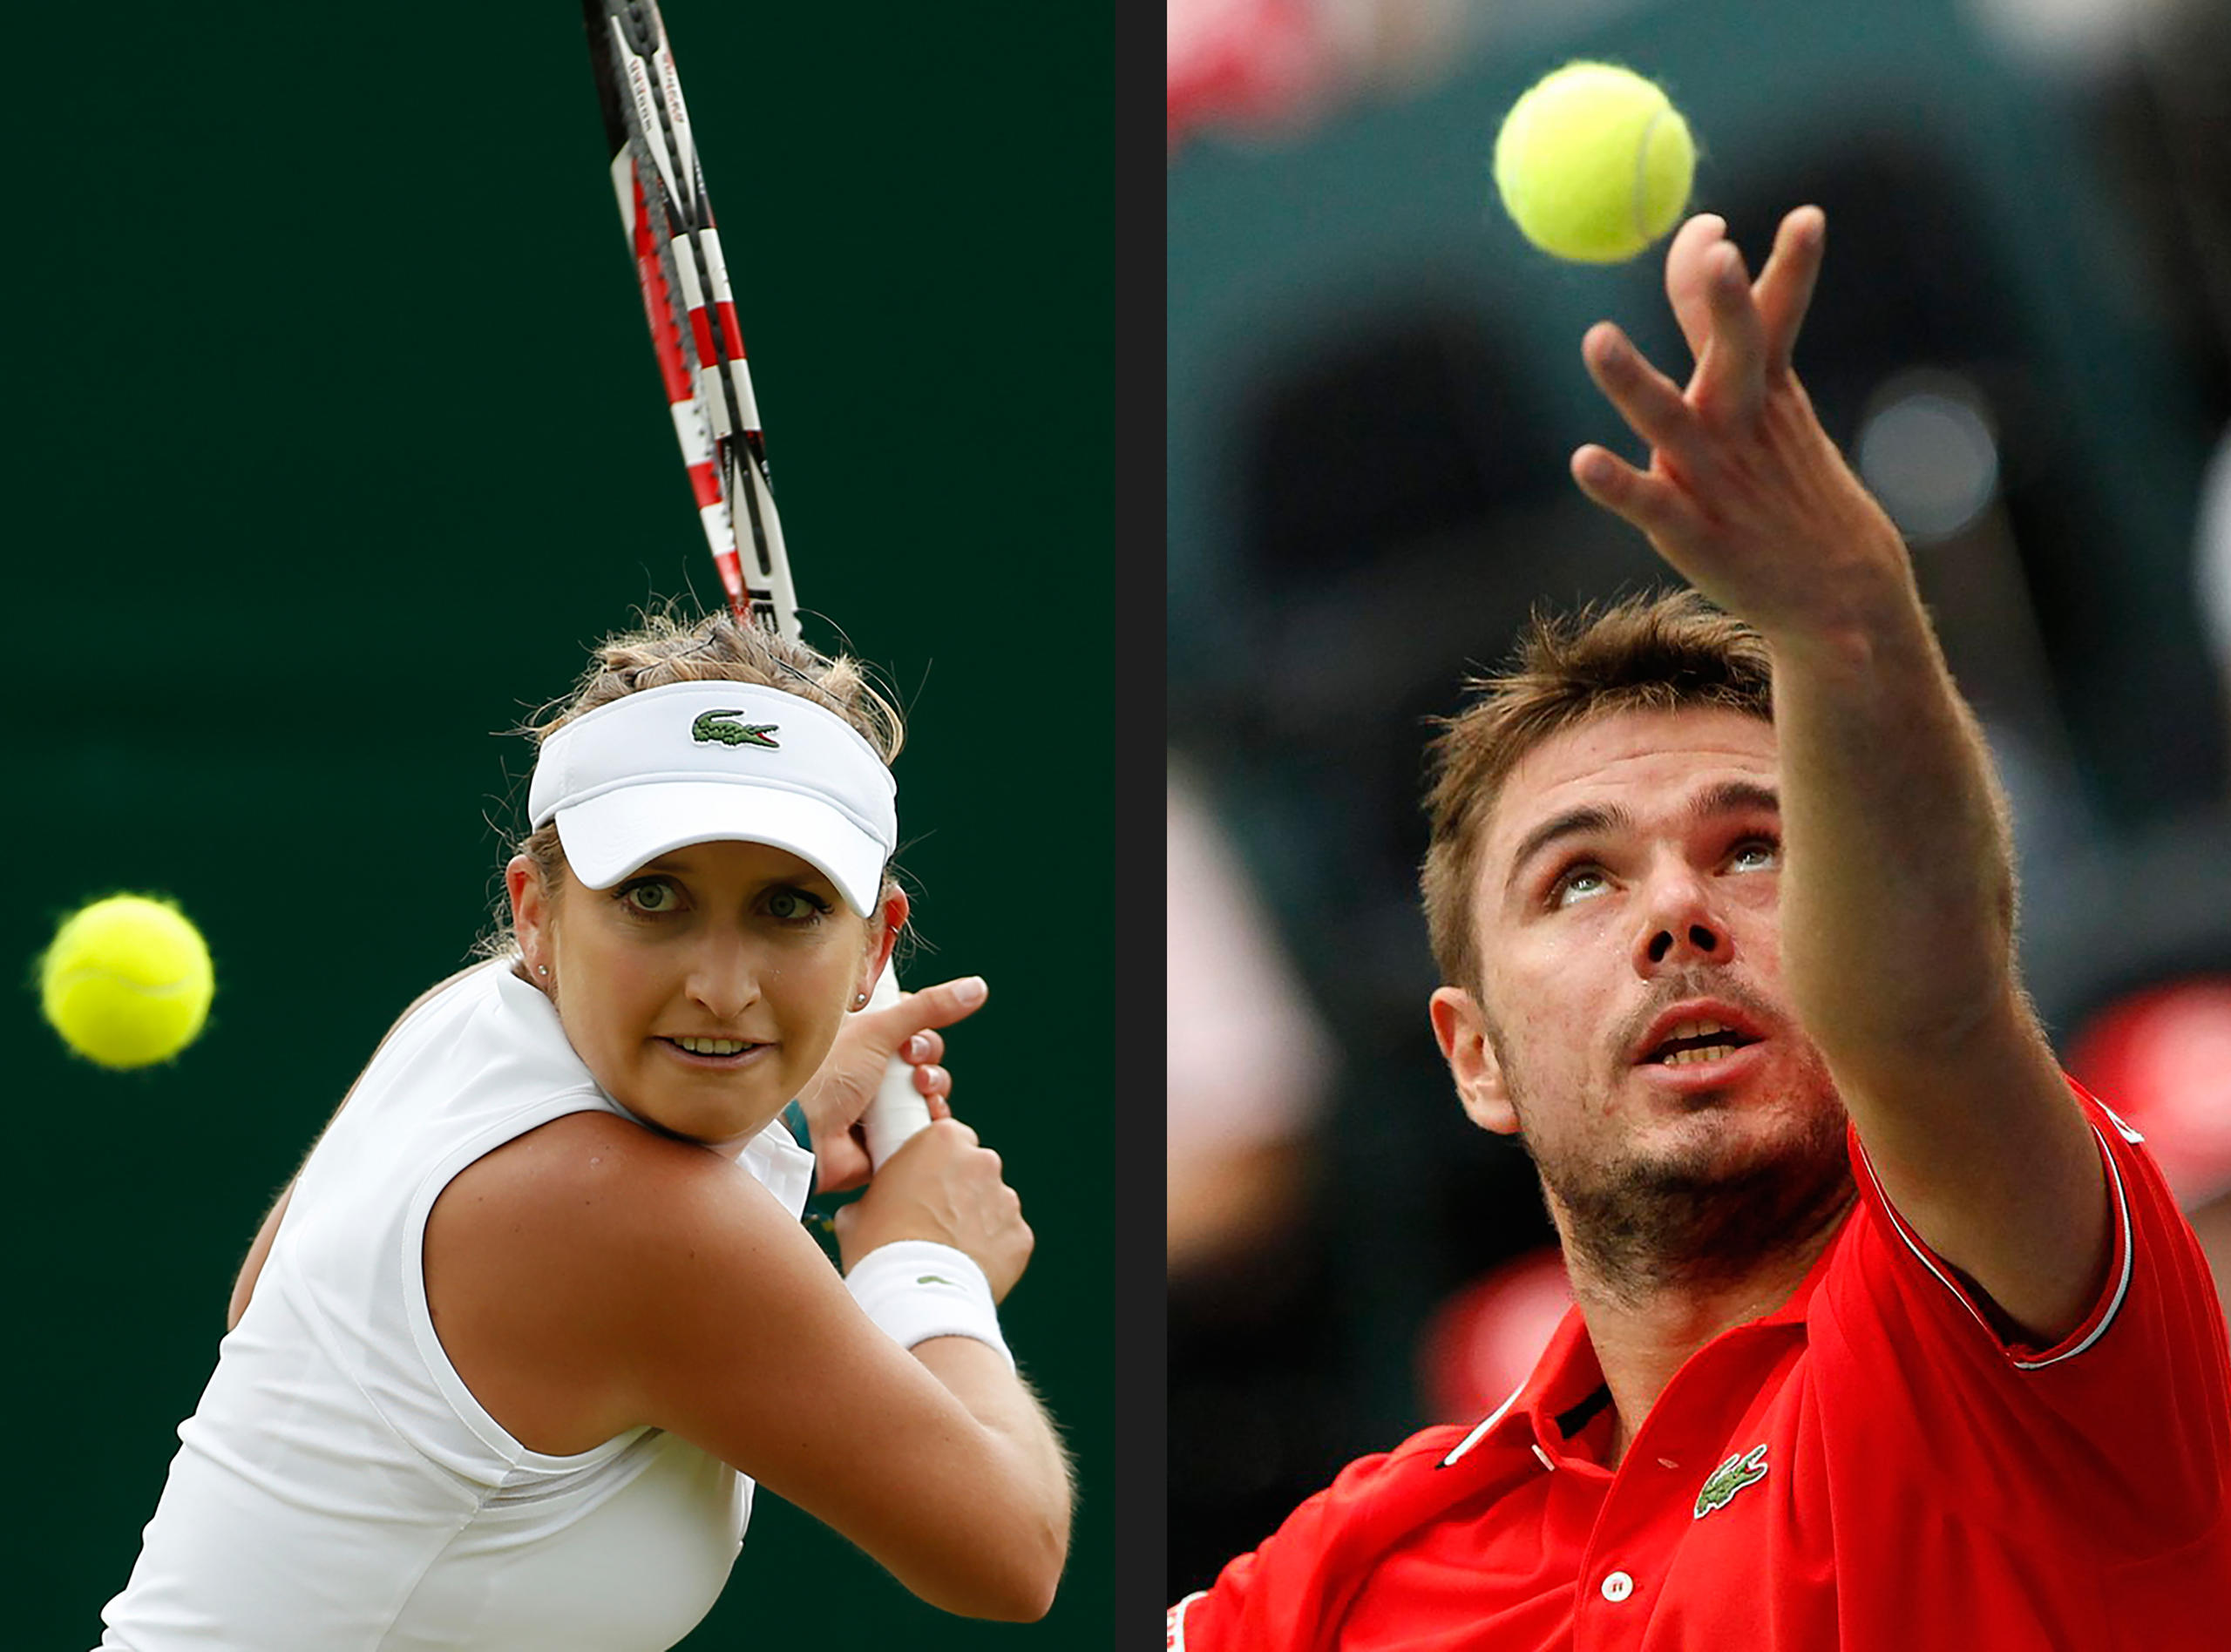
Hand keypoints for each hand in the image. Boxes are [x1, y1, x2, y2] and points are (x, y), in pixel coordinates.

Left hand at [796, 975, 987, 1192]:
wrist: (803, 1134)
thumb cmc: (826, 1075)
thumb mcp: (878, 1030)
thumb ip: (928, 1008)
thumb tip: (977, 986)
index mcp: (862, 1040)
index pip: (908, 1027)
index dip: (919, 1030)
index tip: (911, 1035)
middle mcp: (871, 1071)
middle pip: (924, 1058)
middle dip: (927, 1060)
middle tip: (912, 1065)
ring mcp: (879, 1105)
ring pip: (929, 1091)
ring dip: (933, 1087)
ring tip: (918, 1091)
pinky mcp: (888, 1138)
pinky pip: (925, 1126)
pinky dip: (932, 1120)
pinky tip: (926, 1116)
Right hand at [835, 1118, 1034, 1301]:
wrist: (915, 1297)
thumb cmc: (880, 1250)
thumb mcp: (857, 1211)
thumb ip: (875, 1196)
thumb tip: (870, 1209)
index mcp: (942, 1140)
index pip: (948, 1136)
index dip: (934, 1160)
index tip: (922, 1180)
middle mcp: (981, 1162)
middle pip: (974, 1167)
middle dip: (958, 1188)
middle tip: (931, 1218)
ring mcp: (1006, 1200)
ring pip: (992, 1203)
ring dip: (975, 1219)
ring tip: (947, 1249)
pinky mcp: (1020, 1236)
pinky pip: (1005, 1237)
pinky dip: (991, 1250)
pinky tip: (965, 1267)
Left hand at [1570, 207, 1911, 640]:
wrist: (1843, 589)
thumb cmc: (1785, 476)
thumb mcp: (1764, 393)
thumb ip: (1715, 319)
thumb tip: (1700, 229)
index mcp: (1768, 388)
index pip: (1774, 315)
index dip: (1778, 268)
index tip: (1772, 218)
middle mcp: (1742, 423)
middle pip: (1738, 353)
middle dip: (1727, 304)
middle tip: (1722, 251)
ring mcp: (1715, 477)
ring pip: (1670, 420)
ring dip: (1634, 382)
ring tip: (1596, 339)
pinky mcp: (1690, 530)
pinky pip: (1648, 501)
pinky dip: (1617, 483)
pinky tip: (1583, 461)